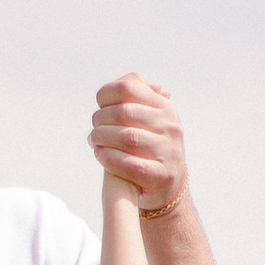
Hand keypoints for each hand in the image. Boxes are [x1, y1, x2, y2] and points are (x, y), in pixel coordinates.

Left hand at [91, 73, 187, 214]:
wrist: (169, 184)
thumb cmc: (149, 146)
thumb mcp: (148, 117)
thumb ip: (135, 96)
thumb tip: (128, 80)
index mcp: (164, 106)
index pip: (128, 87)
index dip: (106, 95)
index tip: (100, 107)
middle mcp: (169, 126)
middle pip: (124, 112)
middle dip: (101, 120)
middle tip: (94, 130)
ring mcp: (168, 151)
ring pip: (127, 137)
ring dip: (102, 138)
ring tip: (94, 142)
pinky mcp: (162, 176)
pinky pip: (131, 164)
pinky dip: (110, 158)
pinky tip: (101, 155)